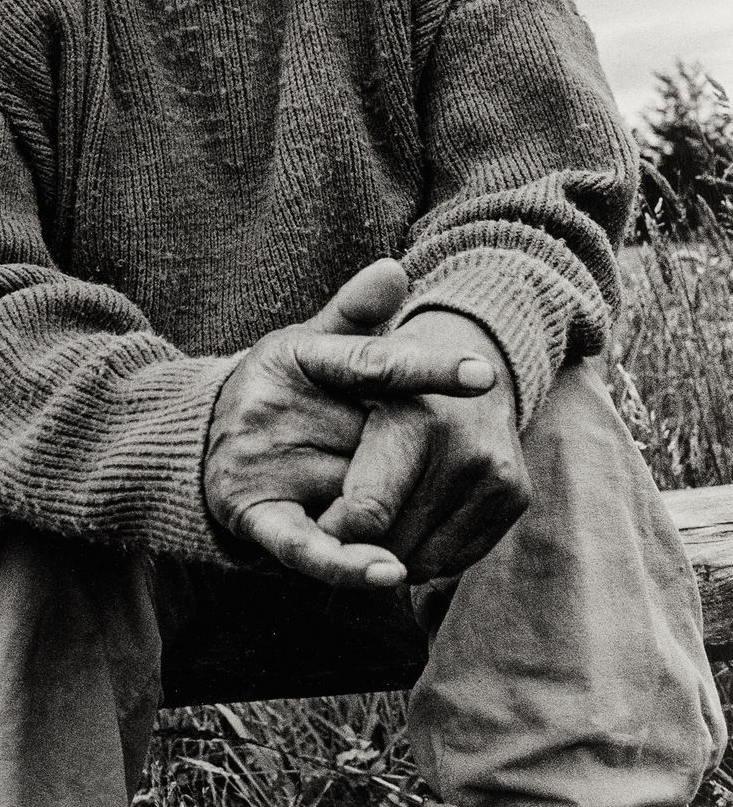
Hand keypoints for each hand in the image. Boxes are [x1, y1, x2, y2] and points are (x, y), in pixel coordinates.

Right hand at [203, 261, 497, 589]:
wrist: (197, 441)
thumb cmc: (279, 389)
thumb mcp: (311, 345)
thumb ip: (357, 317)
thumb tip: (396, 269)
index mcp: (296, 355)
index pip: (372, 363)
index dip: (428, 369)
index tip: (483, 374)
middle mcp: (273, 406)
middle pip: (374, 441)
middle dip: (411, 459)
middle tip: (436, 465)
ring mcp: (261, 462)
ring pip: (354, 494)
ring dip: (393, 510)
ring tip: (414, 513)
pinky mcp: (252, 514)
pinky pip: (305, 545)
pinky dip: (345, 563)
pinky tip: (387, 572)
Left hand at [316, 311, 529, 581]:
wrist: (471, 355)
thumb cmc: (385, 367)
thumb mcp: (346, 349)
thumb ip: (345, 322)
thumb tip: (390, 277)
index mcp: (416, 419)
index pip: (365, 512)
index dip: (334, 527)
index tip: (320, 521)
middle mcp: (465, 449)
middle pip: (393, 541)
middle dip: (360, 542)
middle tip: (342, 522)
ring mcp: (495, 475)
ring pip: (425, 558)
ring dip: (393, 551)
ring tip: (375, 519)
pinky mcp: (515, 495)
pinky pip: (456, 557)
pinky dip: (428, 550)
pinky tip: (411, 518)